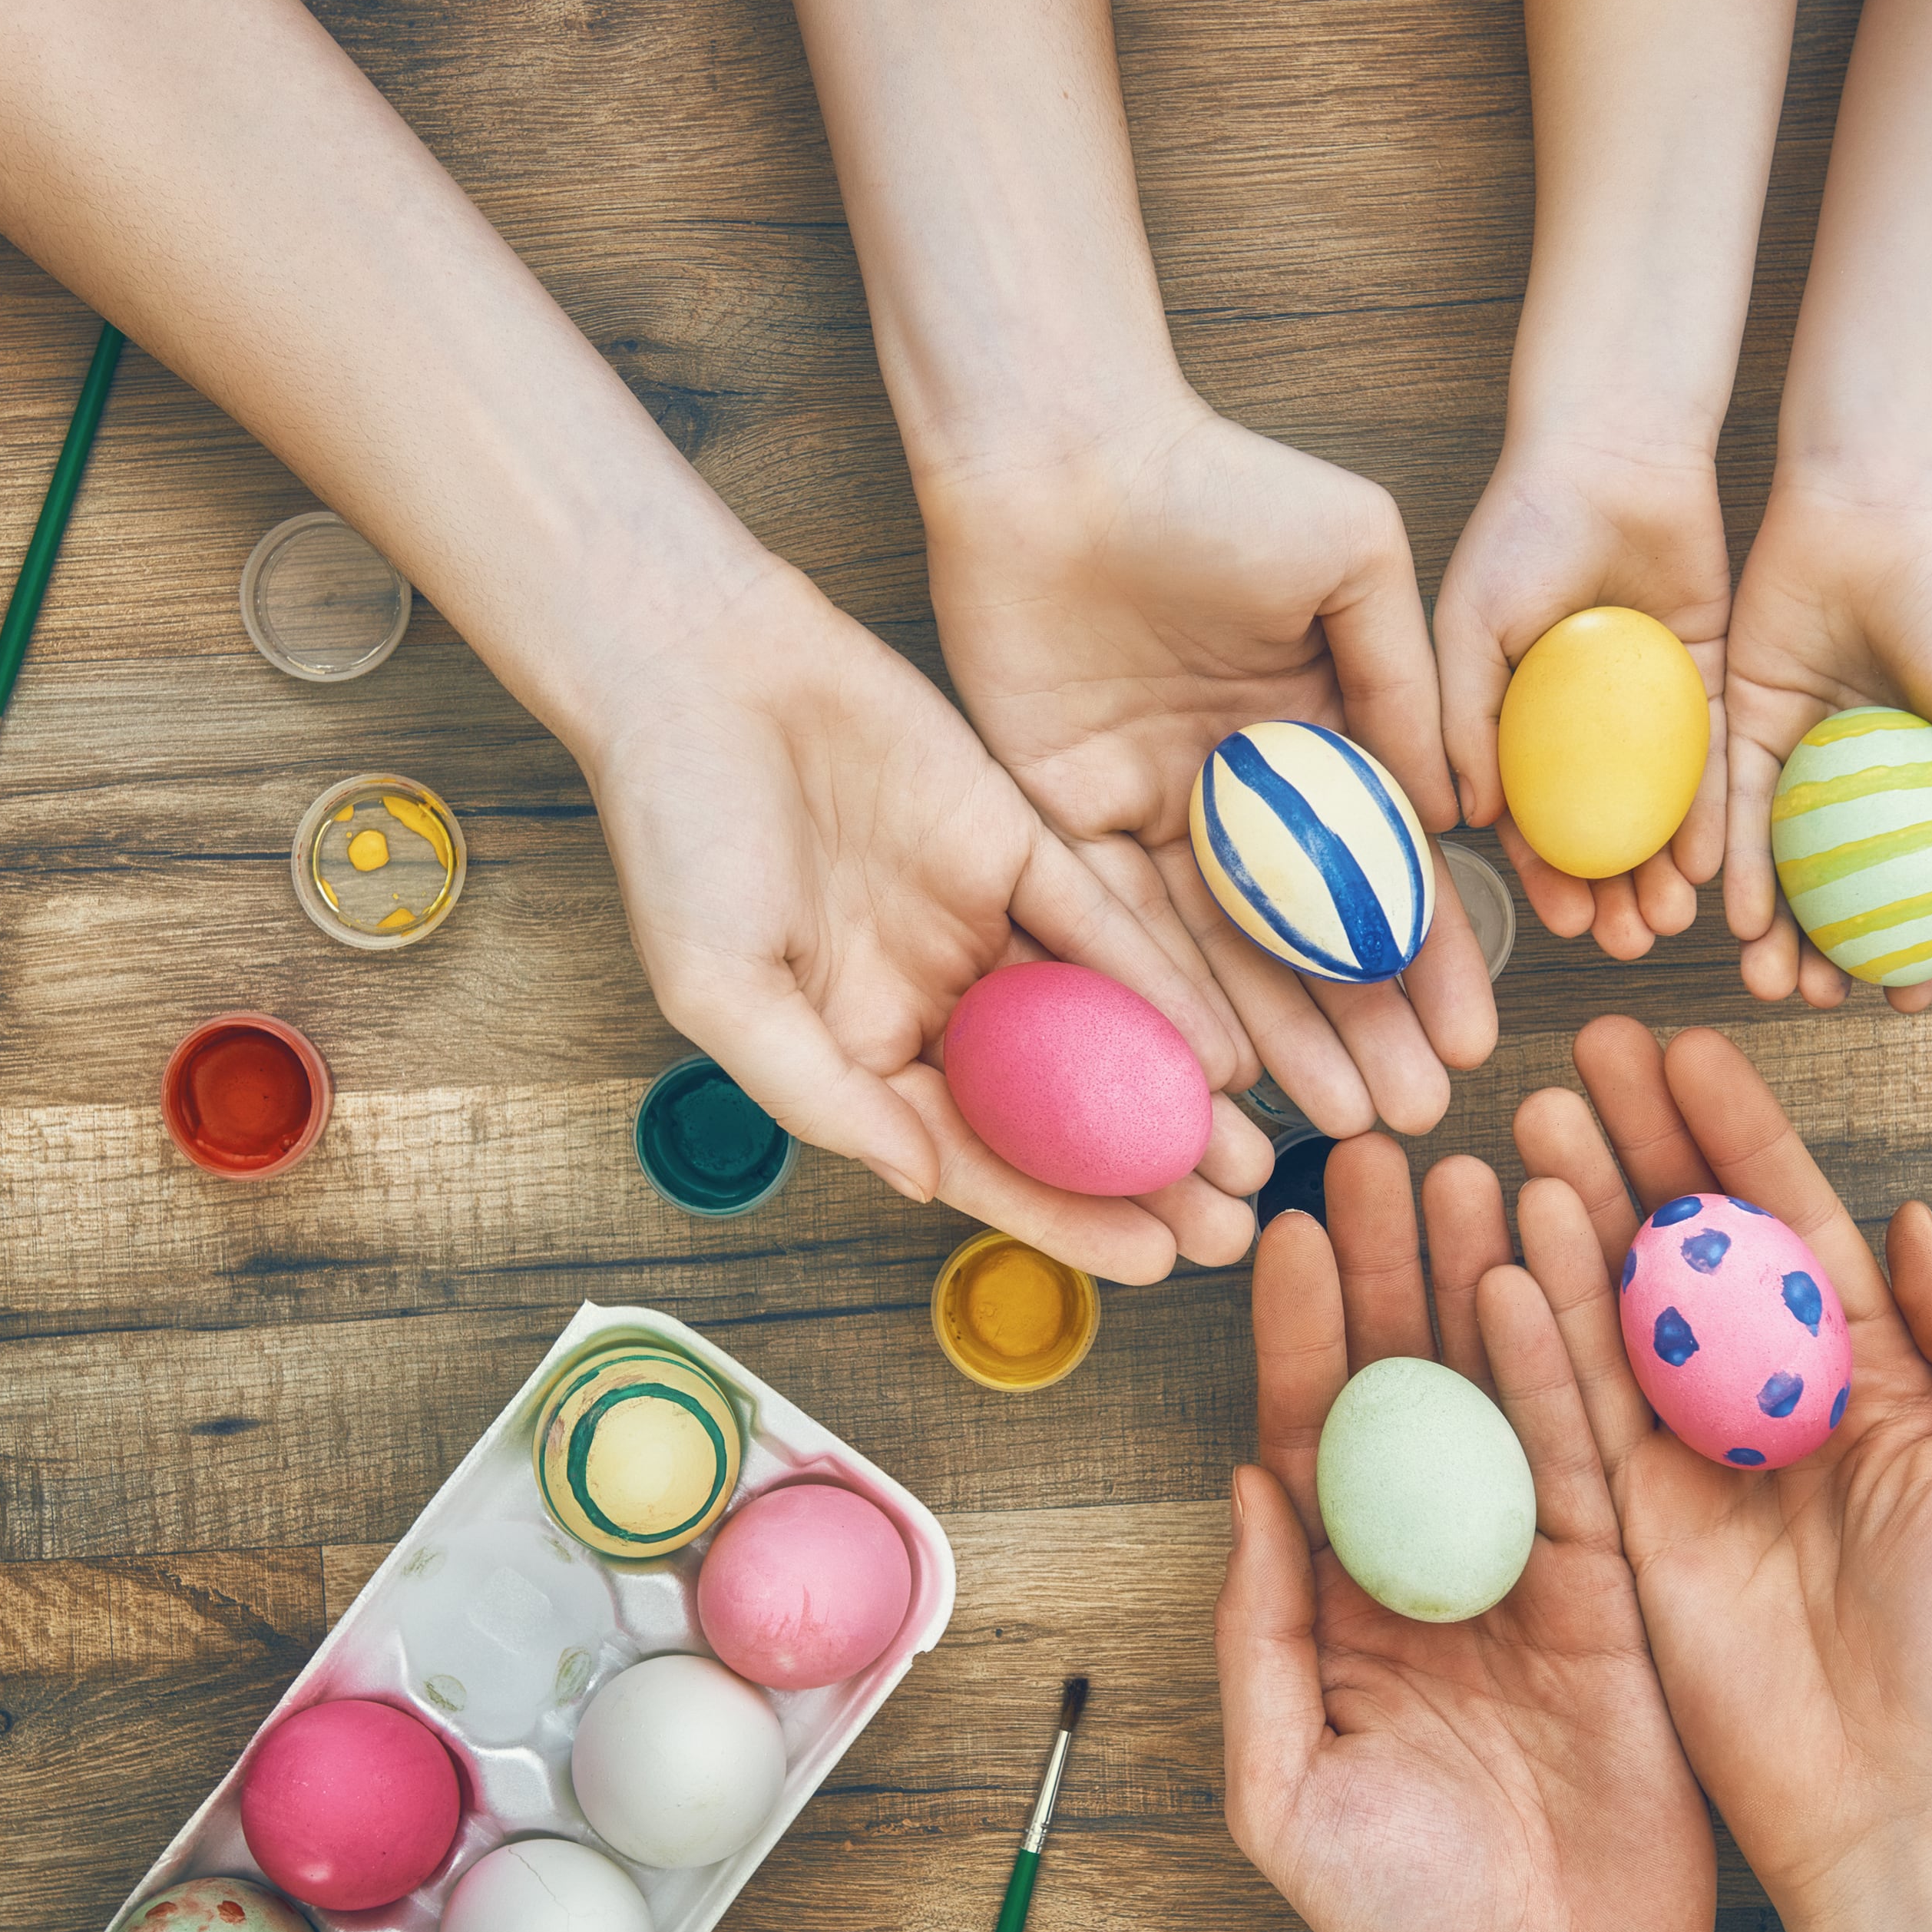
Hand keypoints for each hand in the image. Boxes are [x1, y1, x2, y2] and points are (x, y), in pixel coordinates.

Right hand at [577, 559, 1271, 1282]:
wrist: (694, 667)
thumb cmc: (675, 834)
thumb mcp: (720, 988)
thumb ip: (820, 1092)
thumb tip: (922, 1183)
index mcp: (857, 1051)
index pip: (977, 1158)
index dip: (1064, 1217)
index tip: (1155, 1264)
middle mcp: (930, 1000)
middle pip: (1054, 1110)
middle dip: (1145, 1174)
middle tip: (1237, 1227)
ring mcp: (979, 924)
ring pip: (1096, 1029)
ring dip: (1173, 1094)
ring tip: (1256, 1159)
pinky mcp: (1018, 842)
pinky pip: (1104, 927)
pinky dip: (1164, 983)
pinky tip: (1226, 1044)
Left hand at [918, 401, 1498, 1139]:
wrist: (1060, 453)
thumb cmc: (1215, 481)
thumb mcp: (1355, 560)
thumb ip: (1406, 684)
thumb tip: (1454, 814)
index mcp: (1314, 731)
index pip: (1385, 872)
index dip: (1431, 961)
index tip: (1472, 1040)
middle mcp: (1236, 789)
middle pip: (1310, 938)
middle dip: (1365, 1032)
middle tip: (1413, 1120)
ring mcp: (1150, 810)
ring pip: (1224, 954)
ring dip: (1283, 1042)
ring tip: (1344, 1125)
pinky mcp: (1061, 817)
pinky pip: (1122, 928)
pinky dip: (1173, 999)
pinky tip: (1229, 1071)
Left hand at [1216, 1135, 1714, 1931]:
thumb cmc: (1402, 1922)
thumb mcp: (1284, 1785)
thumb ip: (1258, 1633)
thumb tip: (1242, 1483)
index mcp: (1344, 1605)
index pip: (1315, 1438)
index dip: (1305, 1332)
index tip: (1290, 1229)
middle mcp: (1433, 1567)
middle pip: (1408, 1388)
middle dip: (1390, 1270)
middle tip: (1378, 1153)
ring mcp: (1530, 1573)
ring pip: (1498, 1397)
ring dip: (1479, 1282)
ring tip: (1467, 1168)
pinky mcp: (1618, 1593)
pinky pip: (1587, 1461)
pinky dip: (1564, 1368)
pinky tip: (1540, 1277)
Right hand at [1436, 437, 1732, 962]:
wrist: (1612, 453)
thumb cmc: (1521, 529)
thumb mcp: (1468, 624)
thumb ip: (1461, 717)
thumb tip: (1459, 817)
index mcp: (1515, 721)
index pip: (1528, 821)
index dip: (1542, 878)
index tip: (1561, 923)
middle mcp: (1581, 729)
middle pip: (1597, 834)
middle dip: (1609, 896)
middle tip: (1627, 943)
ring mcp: (1645, 710)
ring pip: (1656, 814)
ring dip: (1660, 873)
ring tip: (1669, 922)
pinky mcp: (1707, 679)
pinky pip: (1712, 763)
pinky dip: (1712, 815)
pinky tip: (1713, 864)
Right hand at [1505, 1018, 1931, 1912]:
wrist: (1910, 1804)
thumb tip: (1915, 1217)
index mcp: (1876, 1381)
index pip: (1795, 1228)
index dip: (1741, 1137)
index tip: (1687, 1052)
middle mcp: (1774, 1404)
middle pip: (1694, 1246)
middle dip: (1641, 1146)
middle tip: (1584, 1054)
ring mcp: (1695, 1461)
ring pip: (1623, 1306)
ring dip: (1579, 1210)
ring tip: (1533, 1118)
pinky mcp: (1631, 1525)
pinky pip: (1579, 1404)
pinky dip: (1545, 1320)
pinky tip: (1517, 1235)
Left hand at [1719, 475, 1931, 1012]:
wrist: (1872, 509)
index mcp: (1926, 784)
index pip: (1920, 890)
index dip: (1918, 953)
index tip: (1907, 1002)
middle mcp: (1856, 785)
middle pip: (1838, 894)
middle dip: (1828, 960)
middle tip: (1817, 1001)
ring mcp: (1796, 760)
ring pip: (1779, 866)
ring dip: (1772, 930)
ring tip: (1767, 980)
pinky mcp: (1737, 726)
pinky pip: (1729, 808)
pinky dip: (1732, 861)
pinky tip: (1731, 912)